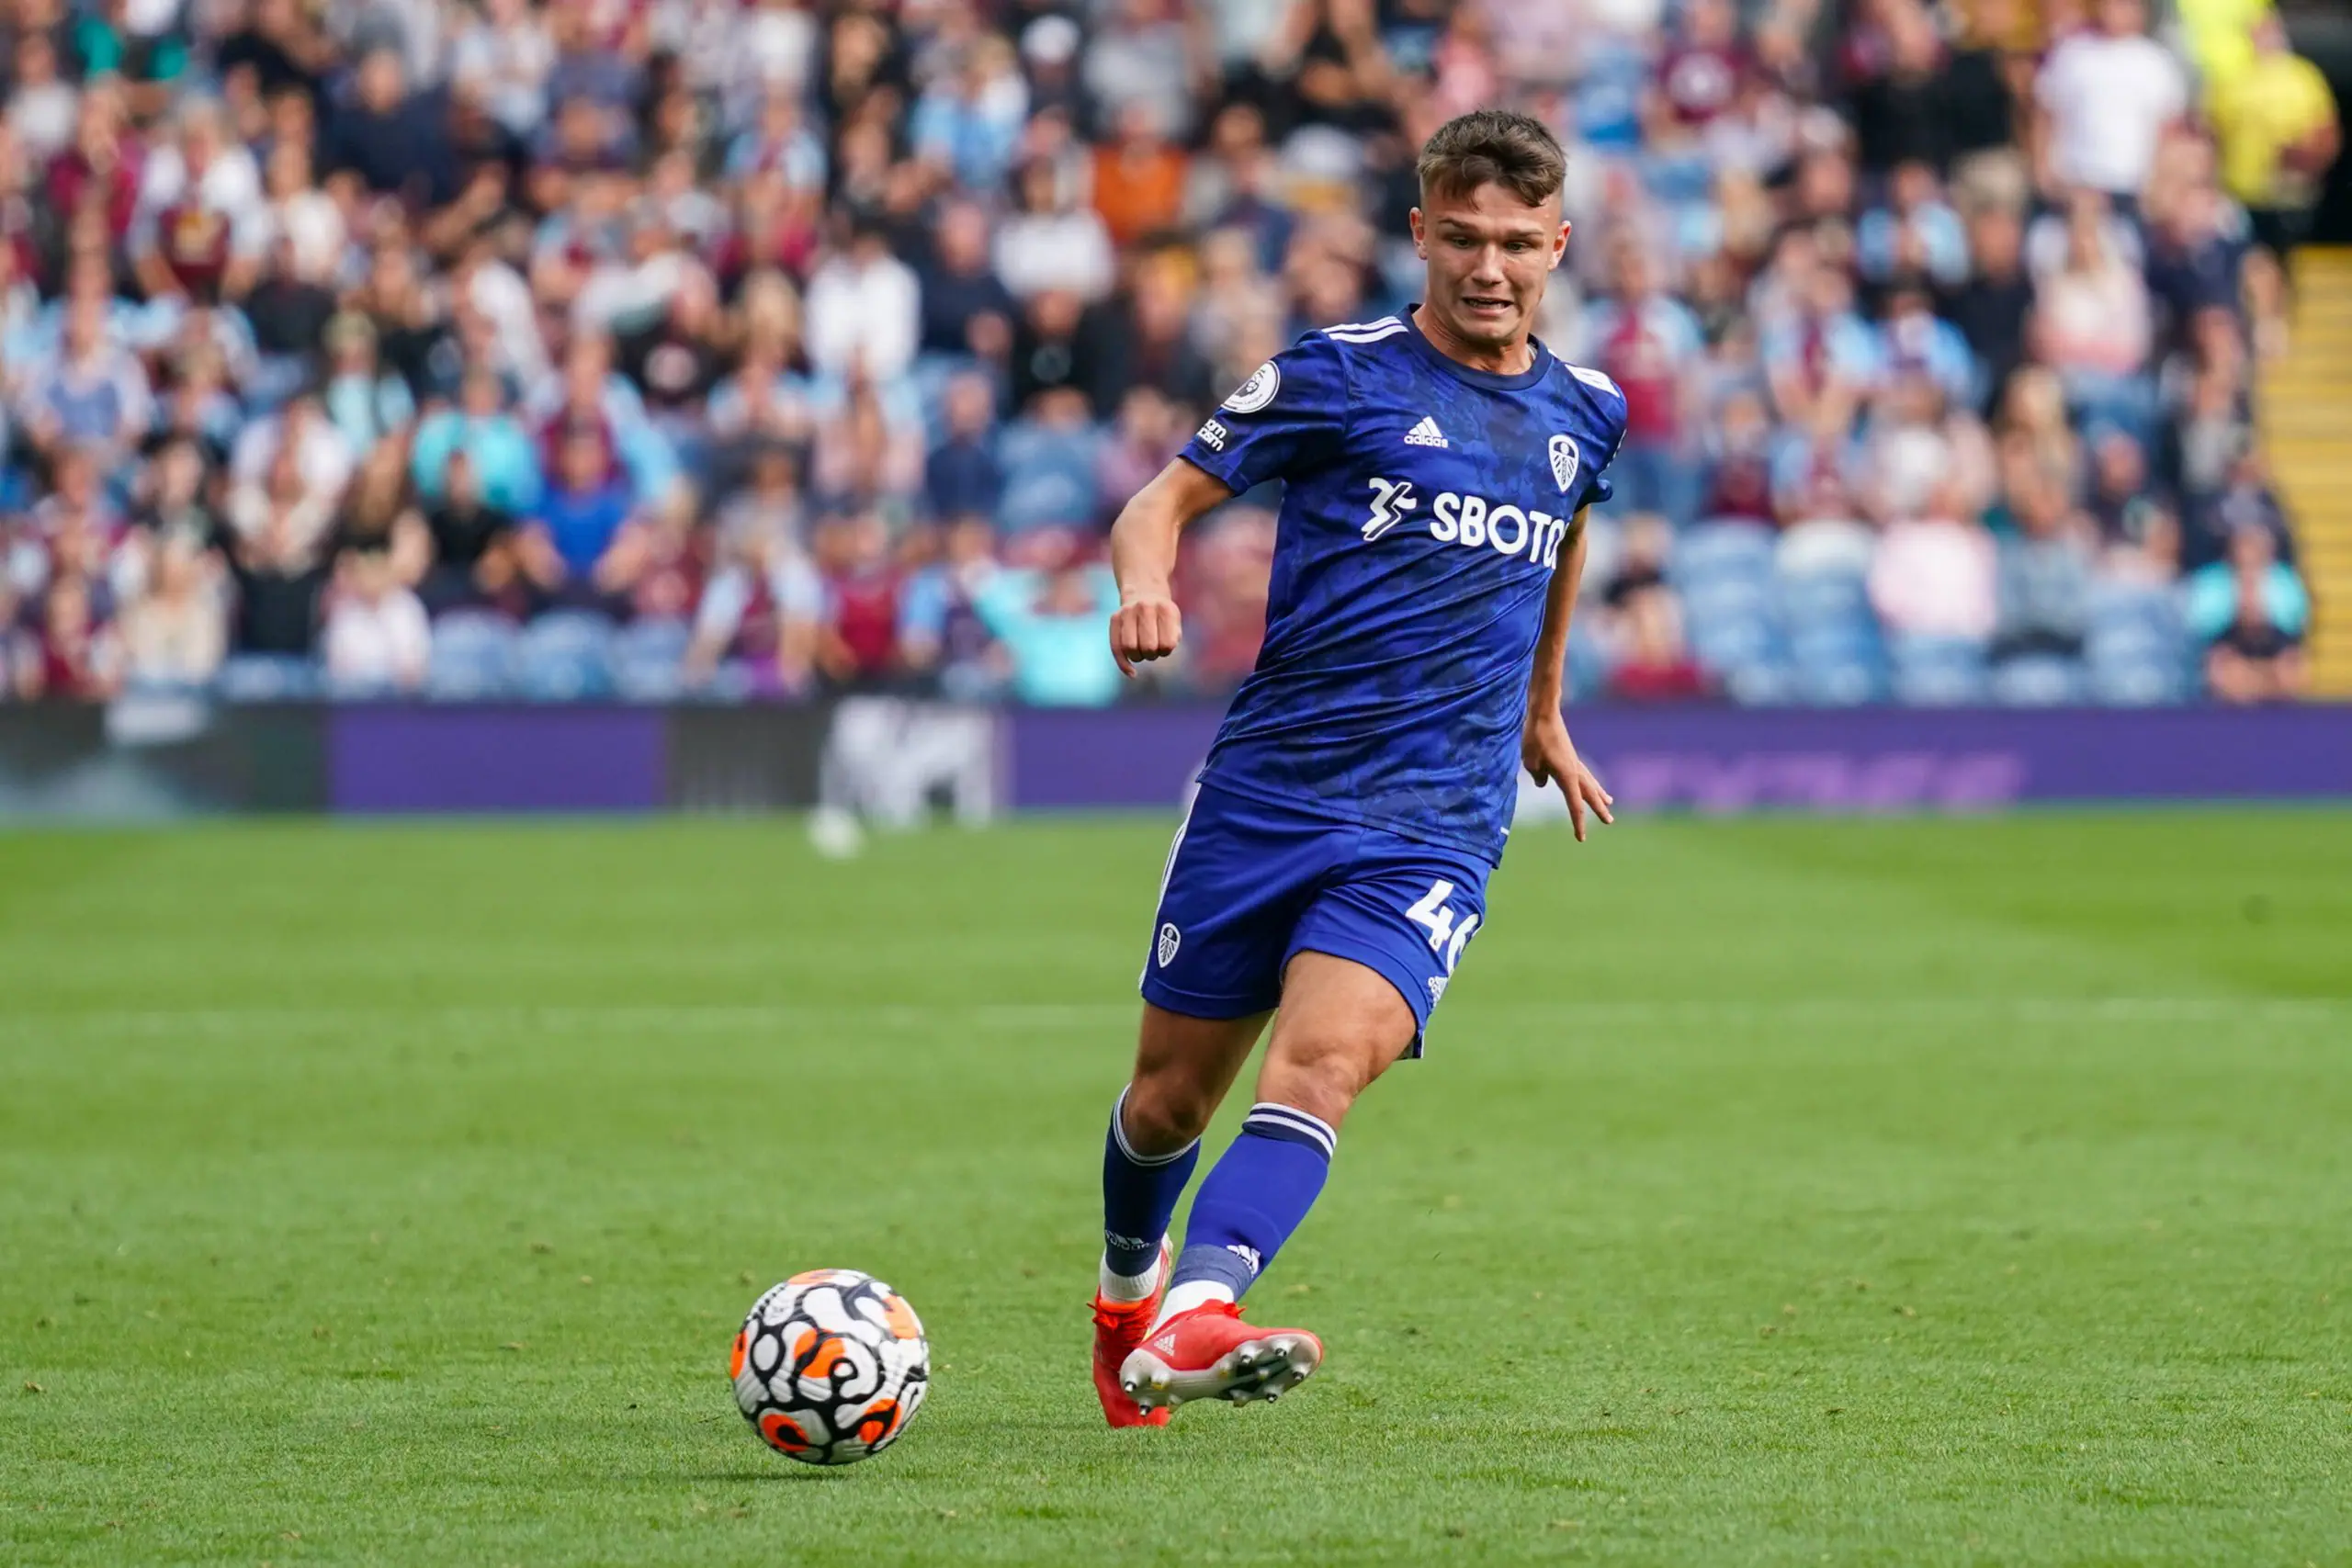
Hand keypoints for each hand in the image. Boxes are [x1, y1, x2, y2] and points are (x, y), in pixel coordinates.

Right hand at [1109, 590, 1180, 676]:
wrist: (1144, 591)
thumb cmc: (1162, 616)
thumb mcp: (1174, 624)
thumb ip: (1171, 640)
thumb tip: (1157, 652)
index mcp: (1165, 609)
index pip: (1167, 644)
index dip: (1166, 651)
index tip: (1165, 646)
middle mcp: (1145, 607)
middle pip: (1147, 647)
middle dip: (1152, 655)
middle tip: (1153, 649)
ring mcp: (1127, 611)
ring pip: (1129, 648)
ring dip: (1138, 657)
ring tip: (1142, 652)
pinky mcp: (1114, 618)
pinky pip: (1115, 647)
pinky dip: (1123, 664)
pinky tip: (1131, 672)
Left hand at [1522, 708, 1613, 842]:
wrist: (1544, 713)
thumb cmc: (1536, 737)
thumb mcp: (1531, 761)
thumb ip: (1538, 775)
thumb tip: (1543, 782)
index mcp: (1567, 776)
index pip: (1575, 805)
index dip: (1578, 823)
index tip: (1581, 838)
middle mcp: (1575, 770)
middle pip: (1589, 794)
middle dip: (1599, 809)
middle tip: (1609, 821)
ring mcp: (1574, 762)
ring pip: (1590, 782)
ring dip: (1599, 794)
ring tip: (1609, 803)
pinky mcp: (1570, 755)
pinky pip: (1584, 773)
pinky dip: (1590, 781)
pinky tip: (1590, 782)